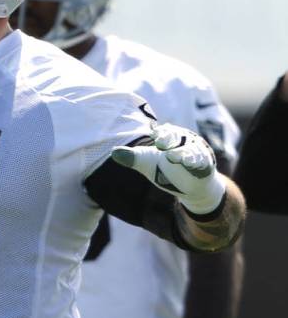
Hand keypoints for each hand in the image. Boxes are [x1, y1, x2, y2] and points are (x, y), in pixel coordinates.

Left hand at [111, 123, 225, 214]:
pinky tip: (190, 164)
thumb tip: (113, 152)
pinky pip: (202, 163)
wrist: (190, 185)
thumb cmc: (165, 168)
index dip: (160, 133)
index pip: (164, 131)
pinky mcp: (205, 166)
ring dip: (182, 154)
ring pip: (189, 151)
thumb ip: (132, 157)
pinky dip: (196, 163)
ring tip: (172, 156)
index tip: (152, 134)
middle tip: (159, 142)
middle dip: (169, 139)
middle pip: (177, 137)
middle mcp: (184, 142)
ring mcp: (196, 153)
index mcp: (170, 137)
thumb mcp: (147, 163)